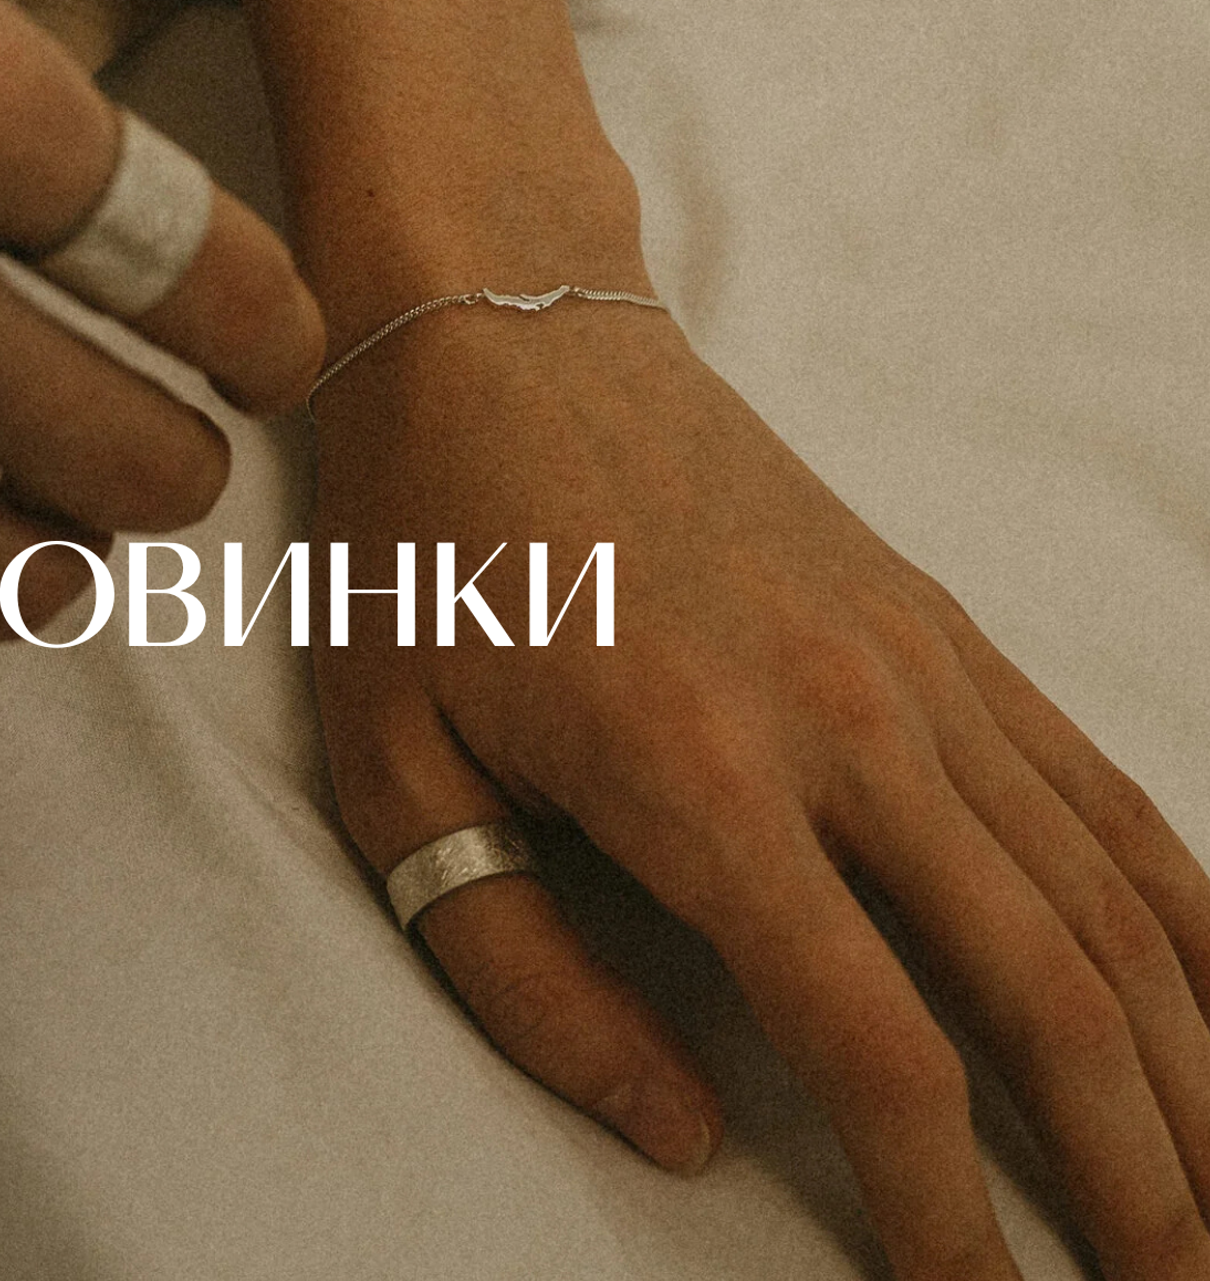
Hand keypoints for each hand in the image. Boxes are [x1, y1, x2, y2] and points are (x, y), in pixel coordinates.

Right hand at [0, 0, 320, 685]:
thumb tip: (133, 233)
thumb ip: (16, 111)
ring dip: (56, 555)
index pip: (224, 290)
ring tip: (38, 510)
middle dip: (179, 462)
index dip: (275, 339)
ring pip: (7, 582)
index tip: (263, 356)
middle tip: (160, 440)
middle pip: (145, 472)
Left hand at [311, 300, 1209, 1278]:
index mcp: (699, 782)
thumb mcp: (396, 772)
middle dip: (1133, 1178)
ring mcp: (918, 667)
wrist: (504, 334)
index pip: (878, 1046)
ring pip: (1113, 899)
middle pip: (1048, 993)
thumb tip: (675, 1129)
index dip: (945, 1212)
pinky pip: (1100, 786)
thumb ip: (520, 970)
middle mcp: (850, 727)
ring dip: (1193, 1064)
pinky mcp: (938, 626)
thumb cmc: (425, 556)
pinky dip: (1188, 907)